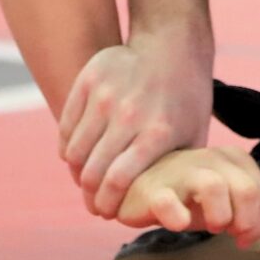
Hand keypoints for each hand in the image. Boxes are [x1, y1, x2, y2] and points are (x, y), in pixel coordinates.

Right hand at [59, 34, 211, 219]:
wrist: (173, 45)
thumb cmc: (186, 99)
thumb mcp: (194, 135)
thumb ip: (178, 171)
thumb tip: (173, 211)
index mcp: (158, 132)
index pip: (118, 180)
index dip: (107, 203)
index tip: (106, 213)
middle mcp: (129, 114)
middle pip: (91, 170)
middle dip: (89, 195)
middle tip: (93, 203)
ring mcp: (106, 95)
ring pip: (72, 151)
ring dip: (76, 172)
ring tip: (86, 179)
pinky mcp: (89, 80)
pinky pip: (65, 126)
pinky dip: (67, 146)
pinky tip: (80, 153)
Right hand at [119, 146, 259, 247]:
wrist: (138, 186)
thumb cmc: (188, 193)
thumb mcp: (225, 201)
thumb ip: (254, 210)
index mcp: (233, 159)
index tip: (245, 238)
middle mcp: (211, 159)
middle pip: (245, 189)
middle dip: (247, 221)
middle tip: (235, 237)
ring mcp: (181, 171)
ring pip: (214, 186)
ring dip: (221, 215)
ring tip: (214, 228)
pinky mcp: (153, 189)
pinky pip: (167, 201)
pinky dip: (177, 216)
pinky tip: (181, 225)